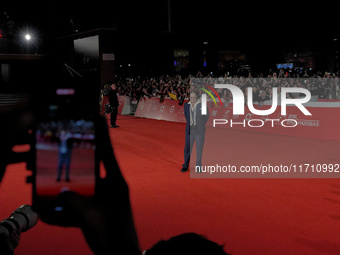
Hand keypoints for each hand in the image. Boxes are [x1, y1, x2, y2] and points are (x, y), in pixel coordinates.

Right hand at [42, 117, 140, 254]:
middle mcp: (112, 186)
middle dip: (79, 157)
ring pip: (87, 182)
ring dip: (72, 180)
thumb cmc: (114, 237)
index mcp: (116, 183)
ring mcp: (106, 197)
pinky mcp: (100, 207)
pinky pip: (84, 198)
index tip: (96, 116)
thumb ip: (74, 203)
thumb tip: (61, 193)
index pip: (107, 152)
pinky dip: (71, 199)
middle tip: (65, 145)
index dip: (102, 133)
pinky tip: (57, 203)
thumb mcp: (92, 219)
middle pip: (94, 165)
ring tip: (54, 177)